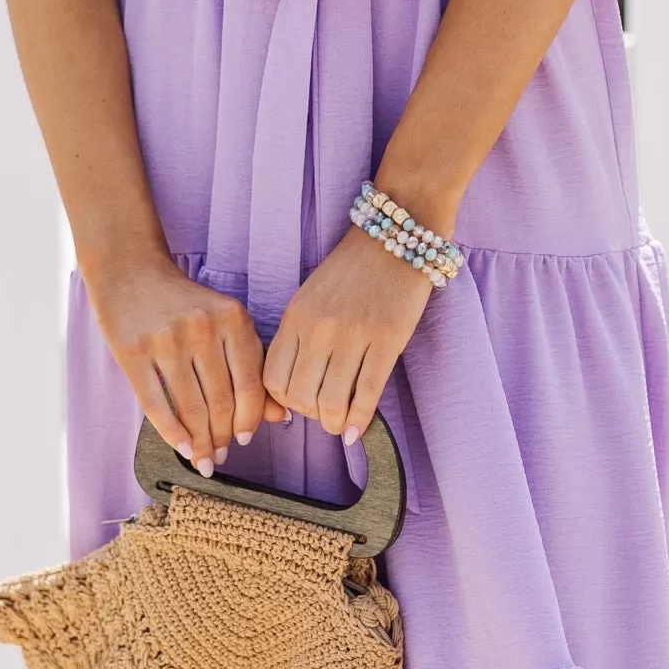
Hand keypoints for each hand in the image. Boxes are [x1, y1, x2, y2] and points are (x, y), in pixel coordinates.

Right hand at [83, 247, 281, 471]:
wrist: (130, 270)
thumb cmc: (183, 302)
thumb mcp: (225, 322)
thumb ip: (250, 365)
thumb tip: (278, 416)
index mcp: (233, 318)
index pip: (249, 385)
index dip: (250, 421)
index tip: (246, 440)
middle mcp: (203, 328)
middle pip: (220, 401)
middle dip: (223, 438)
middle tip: (221, 457)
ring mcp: (166, 340)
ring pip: (191, 408)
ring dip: (200, 442)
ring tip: (203, 459)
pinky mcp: (133, 351)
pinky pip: (156, 404)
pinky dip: (172, 433)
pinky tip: (181, 448)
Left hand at [263, 226, 432, 444]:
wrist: (395, 238)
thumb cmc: (351, 272)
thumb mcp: (309, 299)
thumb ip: (298, 338)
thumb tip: (293, 391)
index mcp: (295, 317)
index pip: (273, 379)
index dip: (283, 402)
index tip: (297, 405)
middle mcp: (319, 328)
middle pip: (299, 396)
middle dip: (309, 416)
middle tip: (322, 414)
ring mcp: (353, 335)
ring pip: (331, 401)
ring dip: (333, 422)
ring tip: (340, 422)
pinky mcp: (387, 341)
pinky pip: (367, 393)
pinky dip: (360, 420)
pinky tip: (357, 430)